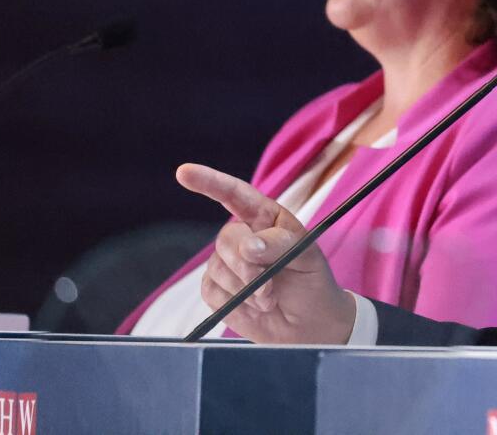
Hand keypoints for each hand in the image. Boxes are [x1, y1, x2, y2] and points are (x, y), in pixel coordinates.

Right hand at [175, 163, 358, 344]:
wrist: (308, 324)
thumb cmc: (312, 282)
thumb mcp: (307, 257)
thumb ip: (280, 244)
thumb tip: (248, 245)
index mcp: (266, 218)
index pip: (234, 194)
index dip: (209, 181)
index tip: (184, 172)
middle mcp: (244, 236)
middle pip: (227, 238)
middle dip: (246, 266)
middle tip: (269, 288)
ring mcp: (227, 263)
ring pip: (218, 267)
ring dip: (244, 289)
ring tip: (269, 298)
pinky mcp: (216, 289)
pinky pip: (212, 292)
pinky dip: (235, 303)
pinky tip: (254, 307)